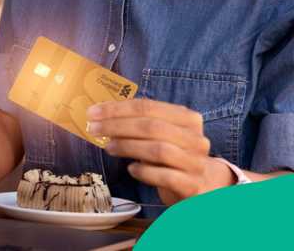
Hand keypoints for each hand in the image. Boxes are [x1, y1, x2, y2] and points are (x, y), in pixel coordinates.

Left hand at [88, 99, 234, 204]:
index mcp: (187, 119)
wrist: (202, 187)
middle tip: (94, 129)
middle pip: (152, 126)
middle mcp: (196, 139)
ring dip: (127, 147)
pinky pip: (166, 176)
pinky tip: (132, 169)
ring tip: (109, 148)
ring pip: (158, 149)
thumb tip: (100, 115)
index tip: (92, 112)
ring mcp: (197, 163)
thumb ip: (138, 123)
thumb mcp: (161, 136)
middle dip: (117, 126)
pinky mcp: (193, 186)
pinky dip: (145, 171)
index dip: (117, 108)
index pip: (148, 107)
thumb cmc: (172, 157)